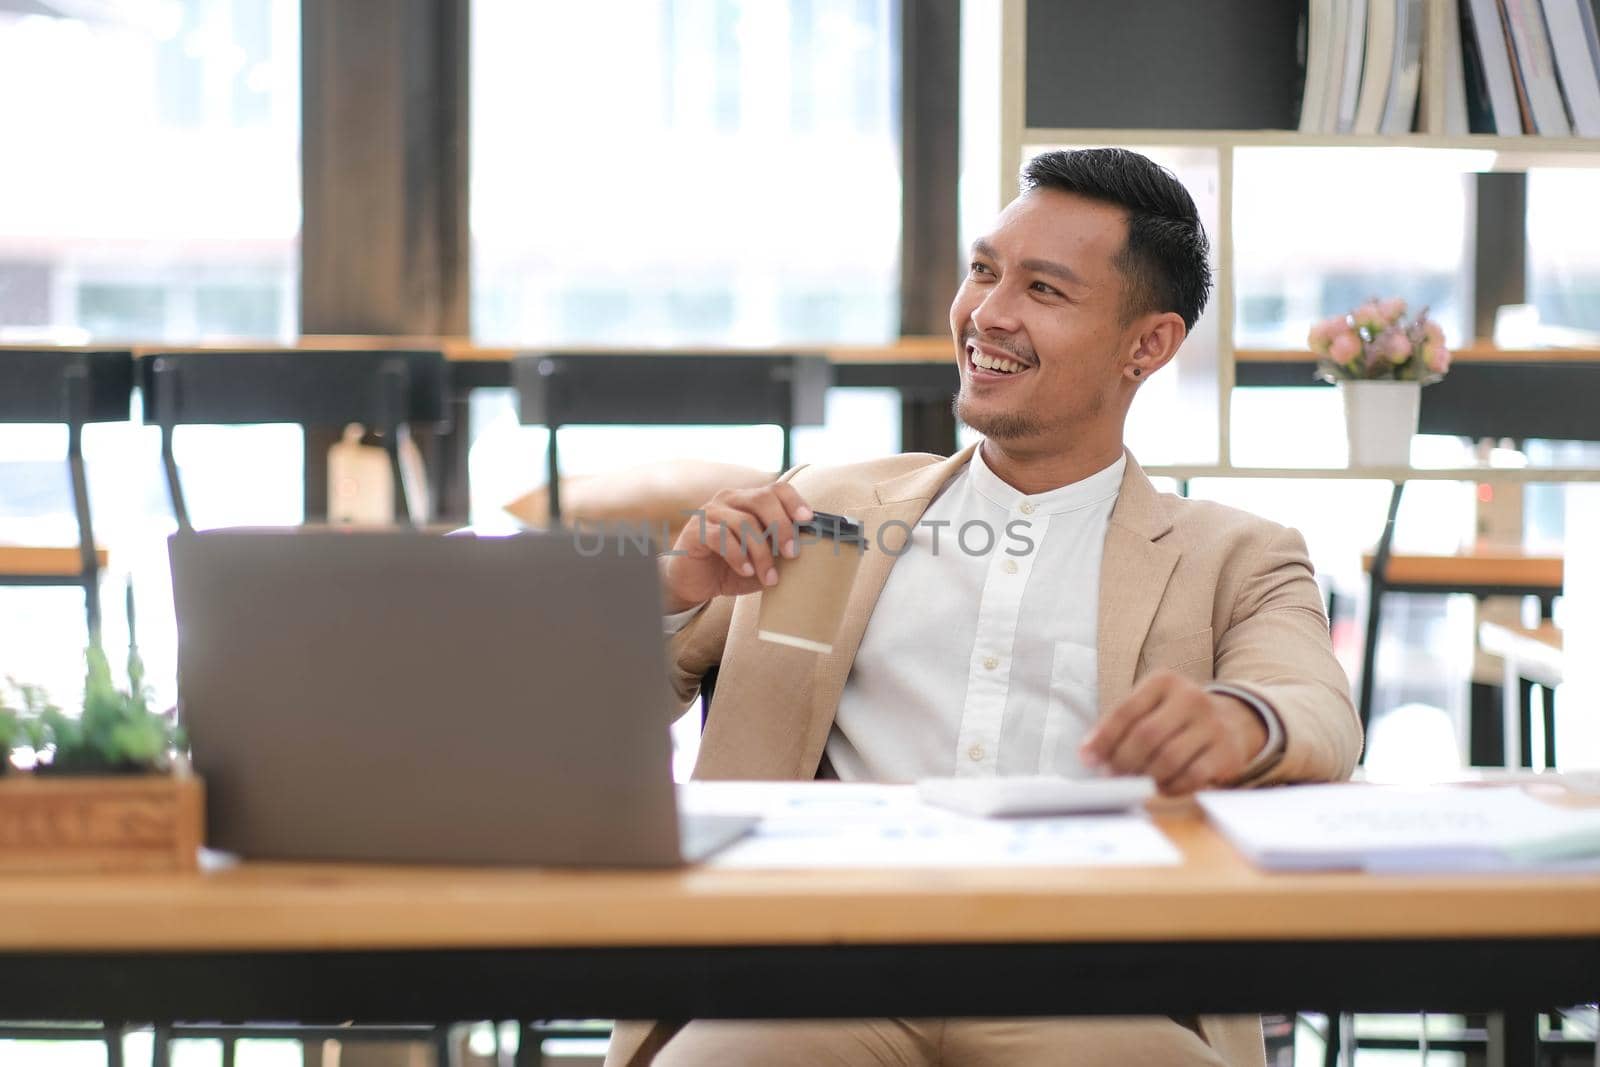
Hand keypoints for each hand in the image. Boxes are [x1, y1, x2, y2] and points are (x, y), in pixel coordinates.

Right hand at [659, 482, 813, 612]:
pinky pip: (720, 537)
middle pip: (762, 499)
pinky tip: (745, 571)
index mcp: (749, 501)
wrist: (695, 584)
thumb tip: (809, 551)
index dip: (794, 501)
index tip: (808, 520)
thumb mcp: (763, 561)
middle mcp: (730, 500)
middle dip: (781, 526)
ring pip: (744, 522)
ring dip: (761, 553)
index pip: (776, 489)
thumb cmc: (732, 568)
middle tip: (792, 554)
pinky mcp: (695, 530)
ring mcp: (710, 512)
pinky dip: (737, 555)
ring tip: (769, 578)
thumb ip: (780, 552)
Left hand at [1078, 673, 1266, 794]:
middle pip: (1147, 735)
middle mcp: (1191, 697)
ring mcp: (1212, 724)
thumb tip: (1088, 755)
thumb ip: (1120, 726)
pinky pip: (1191, 776)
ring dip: (1146, 777)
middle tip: (1113, 776)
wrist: (1232, 721)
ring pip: (1169, 758)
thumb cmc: (1176, 718)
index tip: (1088, 759)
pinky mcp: (1227, 752)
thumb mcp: (1150, 708)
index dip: (1103, 738)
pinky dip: (1170, 787)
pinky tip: (1162, 787)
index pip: (1126, 711)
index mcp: (1164, 682)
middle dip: (1123, 761)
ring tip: (1136, 782)